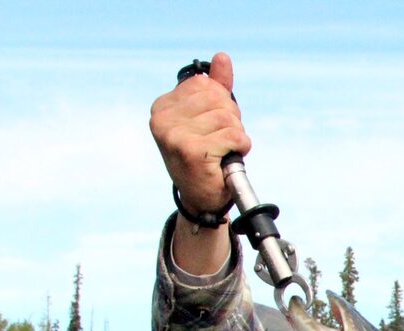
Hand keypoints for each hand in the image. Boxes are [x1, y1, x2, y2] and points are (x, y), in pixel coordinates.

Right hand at [148, 52, 248, 216]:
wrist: (202, 198)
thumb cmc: (206, 156)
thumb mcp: (209, 118)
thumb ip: (216, 88)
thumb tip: (222, 58)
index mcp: (163, 106)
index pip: (205, 85)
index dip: (221, 104)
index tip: (213, 125)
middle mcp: (162, 118)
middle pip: (218, 99)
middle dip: (231, 120)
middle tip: (222, 141)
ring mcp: (174, 134)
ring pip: (228, 118)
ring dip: (236, 136)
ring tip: (223, 151)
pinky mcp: (191, 151)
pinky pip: (234, 137)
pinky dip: (240, 148)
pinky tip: (227, 159)